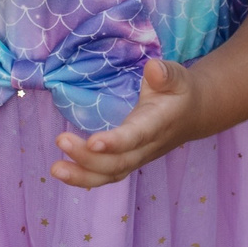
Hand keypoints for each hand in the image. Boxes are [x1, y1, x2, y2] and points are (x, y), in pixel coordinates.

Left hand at [51, 58, 199, 187]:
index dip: (116, 142)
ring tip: (56, 168)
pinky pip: (106, 176)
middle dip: (89, 158)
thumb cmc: (179, 92)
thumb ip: (166, 74)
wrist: (191, 115)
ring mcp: (137, 158)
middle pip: (118, 162)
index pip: (137, 136)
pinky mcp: (128, 161)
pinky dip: (84, 178)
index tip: (93, 142)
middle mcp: (147, 147)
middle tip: (61, 140)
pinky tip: (63, 171)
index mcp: (158, 123)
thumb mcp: (178, 76)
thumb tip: (152, 69)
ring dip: (82, 175)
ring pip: (111, 175)